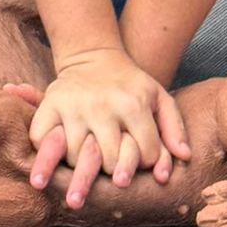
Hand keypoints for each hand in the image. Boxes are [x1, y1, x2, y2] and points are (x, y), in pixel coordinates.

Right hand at [14, 48, 189, 208]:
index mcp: (132, 104)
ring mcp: (73, 105)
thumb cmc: (130, 84)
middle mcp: (101, 105)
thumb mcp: (159, 98)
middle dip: (115, 169)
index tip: (141, 156)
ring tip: (86, 167)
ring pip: (76, 158)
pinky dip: (44, 156)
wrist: (93, 57)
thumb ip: (175, 128)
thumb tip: (184, 157)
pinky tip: (50, 166)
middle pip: (109, 162)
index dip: (146, 162)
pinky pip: (42, 140)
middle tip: (113, 166)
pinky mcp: (50, 104)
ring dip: (81, 168)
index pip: (144, 155)